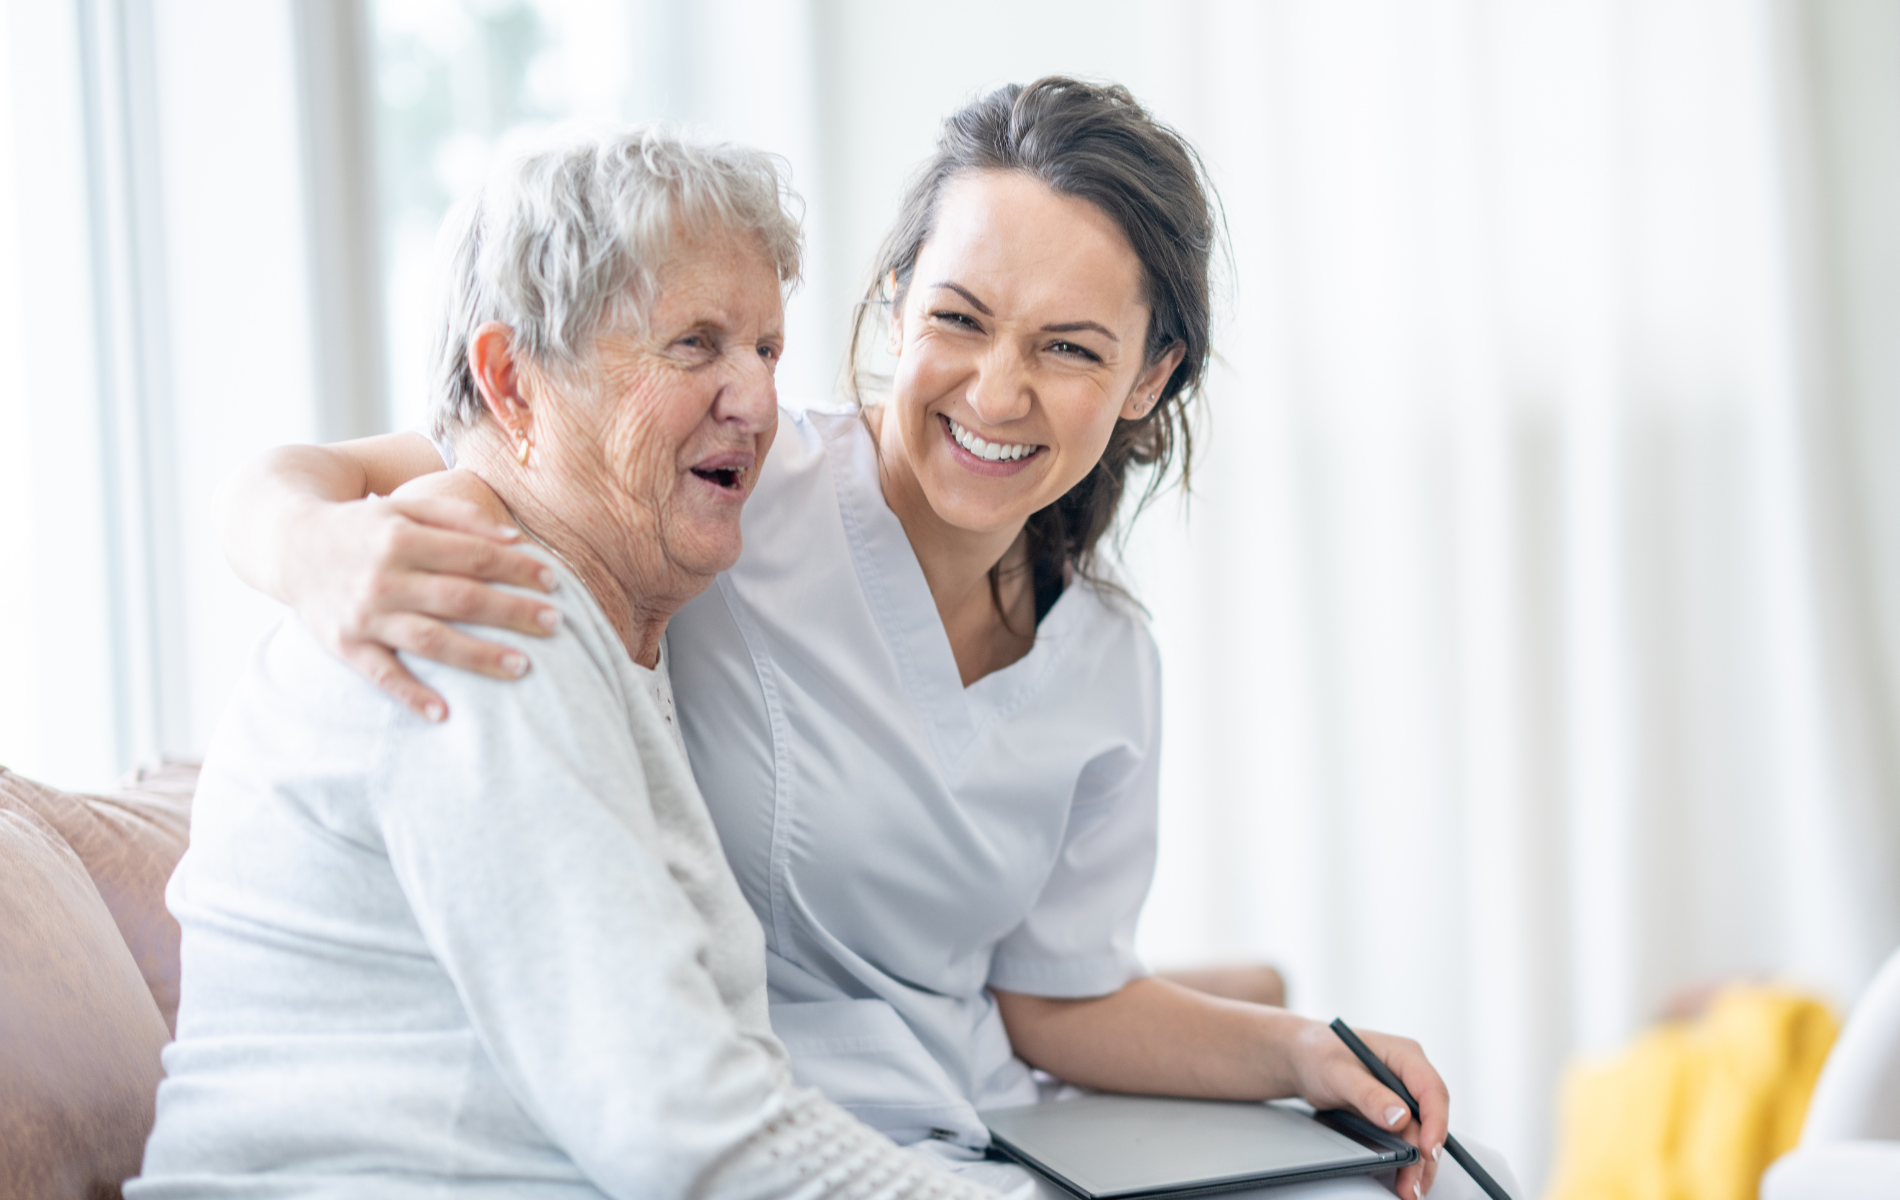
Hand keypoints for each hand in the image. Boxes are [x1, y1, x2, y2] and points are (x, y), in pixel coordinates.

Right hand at [281, 471, 558, 720]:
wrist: (287, 542)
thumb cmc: (364, 526)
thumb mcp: (405, 506)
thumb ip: (458, 516)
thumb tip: (515, 538)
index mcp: (401, 536)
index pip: (473, 555)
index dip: (517, 569)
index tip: (554, 582)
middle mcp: (383, 576)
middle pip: (460, 598)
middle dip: (512, 611)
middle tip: (555, 624)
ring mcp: (363, 614)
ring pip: (430, 639)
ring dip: (479, 655)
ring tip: (524, 666)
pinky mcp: (343, 644)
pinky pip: (381, 674)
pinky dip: (410, 695)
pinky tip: (445, 713)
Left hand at [1288, 1020, 1446, 1198]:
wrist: (1302, 1059)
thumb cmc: (1318, 1054)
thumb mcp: (1338, 1072)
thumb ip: (1368, 1094)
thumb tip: (1400, 1117)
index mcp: (1404, 1055)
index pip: (1432, 1090)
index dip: (1435, 1122)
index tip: (1428, 1150)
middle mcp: (1409, 1076)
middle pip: (1429, 1119)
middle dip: (1425, 1155)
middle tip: (1413, 1185)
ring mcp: (1403, 1096)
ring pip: (1421, 1134)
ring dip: (1418, 1164)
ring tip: (1409, 1191)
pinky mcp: (1393, 1113)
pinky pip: (1407, 1138)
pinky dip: (1406, 1159)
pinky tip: (1403, 1179)